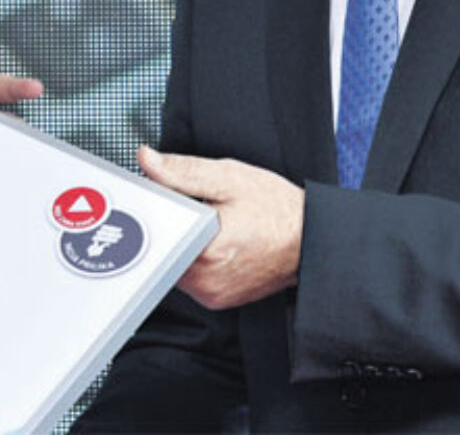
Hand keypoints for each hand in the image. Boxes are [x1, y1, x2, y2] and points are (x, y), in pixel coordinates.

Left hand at [138, 145, 303, 309]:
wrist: (311, 238)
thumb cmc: (277, 210)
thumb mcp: (228, 178)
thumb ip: (182, 171)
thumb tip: (148, 161)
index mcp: (205, 251)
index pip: (155, 232)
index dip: (157, 210)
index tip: (168, 198)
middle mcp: (205, 280)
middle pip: (161, 250)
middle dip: (171, 227)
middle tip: (197, 211)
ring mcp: (211, 293)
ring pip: (173, 264)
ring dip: (181, 244)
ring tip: (210, 227)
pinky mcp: (217, 299)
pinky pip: (190, 277)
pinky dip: (195, 259)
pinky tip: (215, 243)